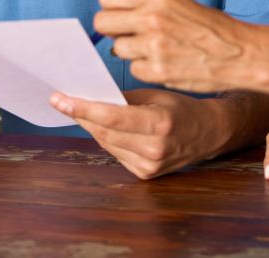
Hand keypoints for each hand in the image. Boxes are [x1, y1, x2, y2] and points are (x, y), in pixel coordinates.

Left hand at [49, 87, 225, 178]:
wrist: (208, 133)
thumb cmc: (182, 107)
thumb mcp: (156, 94)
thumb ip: (125, 98)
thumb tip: (92, 95)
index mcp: (160, 124)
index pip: (112, 118)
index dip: (83, 108)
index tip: (60, 99)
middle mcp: (154, 149)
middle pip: (104, 132)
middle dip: (80, 115)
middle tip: (61, 100)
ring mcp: (149, 166)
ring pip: (106, 144)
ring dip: (91, 126)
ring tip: (79, 109)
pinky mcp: (145, 175)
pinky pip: (116, 153)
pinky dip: (107, 138)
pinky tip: (104, 126)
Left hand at [94, 0, 268, 103]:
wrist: (239, 52)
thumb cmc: (208, 25)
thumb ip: (145, 2)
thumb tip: (113, 9)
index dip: (112, 6)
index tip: (121, 13)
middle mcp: (151, 16)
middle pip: (102, 22)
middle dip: (113, 29)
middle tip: (130, 33)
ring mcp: (153, 45)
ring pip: (116, 47)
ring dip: (131, 50)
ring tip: (154, 48)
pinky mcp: (156, 70)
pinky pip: (133, 68)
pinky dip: (144, 67)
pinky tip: (163, 62)